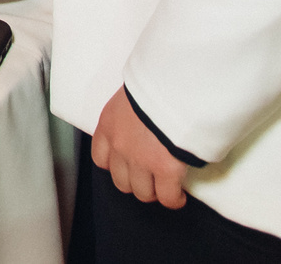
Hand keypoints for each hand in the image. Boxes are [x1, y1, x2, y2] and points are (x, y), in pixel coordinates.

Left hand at [90, 87, 188, 207]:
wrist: (173, 86)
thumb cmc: (157, 82)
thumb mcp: (134, 93)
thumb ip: (132, 111)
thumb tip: (143, 116)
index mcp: (109, 124)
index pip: (101, 158)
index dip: (116, 165)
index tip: (128, 166)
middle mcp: (119, 146)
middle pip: (121, 181)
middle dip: (136, 182)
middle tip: (150, 178)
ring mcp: (141, 160)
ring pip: (143, 192)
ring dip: (154, 191)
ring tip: (165, 187)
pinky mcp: (165, 170)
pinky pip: (167, 197)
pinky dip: (173, 199)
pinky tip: (179, 196)